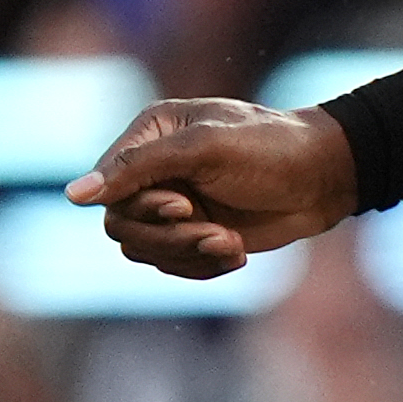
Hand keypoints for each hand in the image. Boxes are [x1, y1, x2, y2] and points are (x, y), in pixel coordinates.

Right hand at [61, 98, 358, 276]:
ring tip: (232, 244)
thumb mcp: (205, 149)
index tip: (184, 207)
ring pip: (145, 250)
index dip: (139, 206)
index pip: (109, 187)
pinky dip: (204, 266)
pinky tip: (238, 253)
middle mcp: (154, 170)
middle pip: (121, 226)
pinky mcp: (196, 234)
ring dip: (188, 254)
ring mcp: (174, 205)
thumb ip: (140, 168)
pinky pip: (174, 265)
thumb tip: (74, 195)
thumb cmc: (271, 149)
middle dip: (168, 237)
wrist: (328, 178)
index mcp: (149, 135)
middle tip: (216, 233)